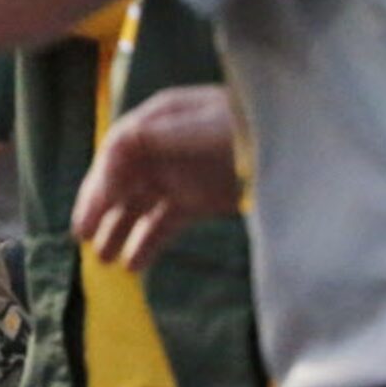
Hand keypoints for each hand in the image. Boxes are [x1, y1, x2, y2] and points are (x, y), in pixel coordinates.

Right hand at [71, 84, 242, 271]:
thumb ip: (162, 135)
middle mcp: (161, 147)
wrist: (302, 147)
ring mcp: (177, 175)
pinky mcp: (195, 201)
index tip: (95, 207)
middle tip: (83, 236)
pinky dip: (145, 244)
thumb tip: (117, 145)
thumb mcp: (209, 124)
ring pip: (136, 205)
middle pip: (120, 178)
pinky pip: (161, 224)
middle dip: (100, 207)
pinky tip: (132, 266)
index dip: (103, 178)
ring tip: (102, 259)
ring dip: (116, 229)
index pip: (118, 148)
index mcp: (161, 120)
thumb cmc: (256, 126)